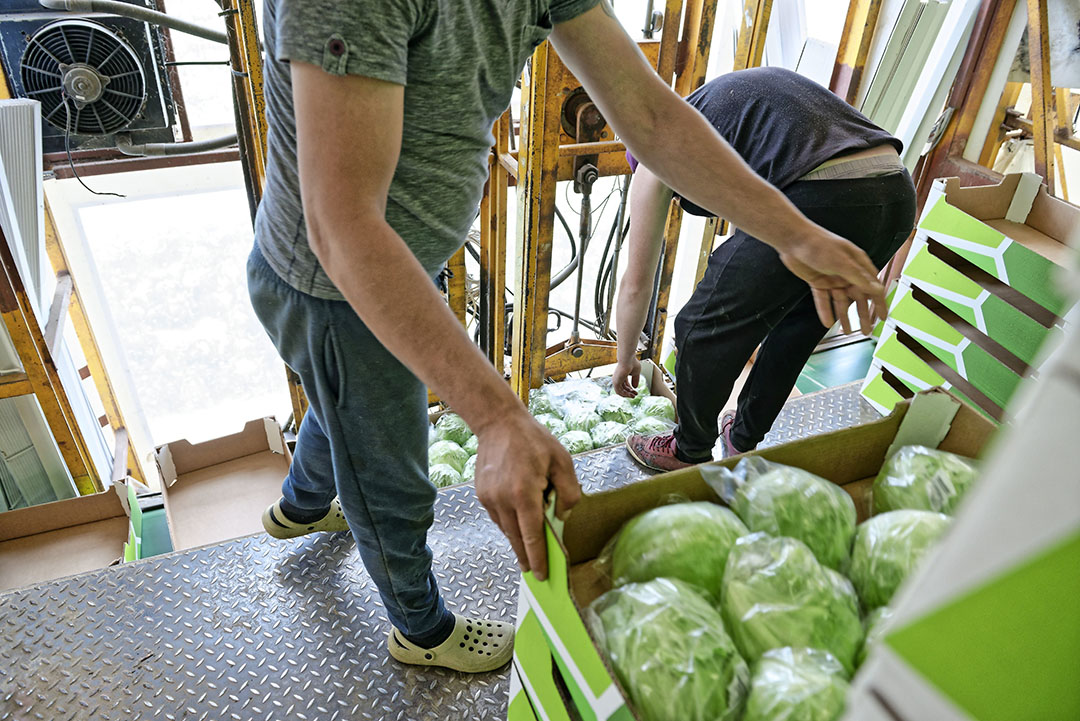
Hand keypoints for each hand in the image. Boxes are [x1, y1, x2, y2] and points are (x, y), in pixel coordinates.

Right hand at [473, 409, 581, 580]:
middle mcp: (503, 499)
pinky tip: (518, 525)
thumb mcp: (562, 460)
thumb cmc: (533, 439)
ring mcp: (489, 498)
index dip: (538, 557)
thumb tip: (562, 517)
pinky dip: (508, 525)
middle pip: (517, 538)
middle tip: (535, 573)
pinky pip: (497, 517)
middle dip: (526, 557)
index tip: (542, 575)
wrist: (498, 422)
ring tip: (528, 550)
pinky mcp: (482, 494)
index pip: (532, 535)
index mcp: (524, 492)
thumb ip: (568, 492)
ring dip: (517, 540)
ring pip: (505, 529)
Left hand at [612, 357, 641, 397]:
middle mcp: (618, 378)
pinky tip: (630, 395)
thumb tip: (635, 387)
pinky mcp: (615, 382)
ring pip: (620, 391)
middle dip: (629, 393)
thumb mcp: (636, 373)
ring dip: (627, 395)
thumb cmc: (632, 362)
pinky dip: (624, 394)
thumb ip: (635, 380)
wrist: (628, 359)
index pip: (625, 385)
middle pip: (623, 388)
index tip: (636, 392)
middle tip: (635, 395)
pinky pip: (619, 391)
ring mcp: (616, 380)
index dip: (630, 389)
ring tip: (633, 396)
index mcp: (622, 375)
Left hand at [779, 230, 885, 334]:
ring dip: (844, 316)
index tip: (883, 317)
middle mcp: (847, 273)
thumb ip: (859, 277)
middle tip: (866, 330)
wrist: (794, 239)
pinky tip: (828, 322)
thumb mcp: (842, 262)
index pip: (873, 287)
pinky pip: (824, 300)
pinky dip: (825, 311)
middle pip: (858, 298)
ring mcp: (832, 278)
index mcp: (858, 265)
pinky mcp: (818, 282)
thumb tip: (876, 289)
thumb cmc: (820, 244)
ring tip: (848, 331)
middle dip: (862, 315)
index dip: (879, 302)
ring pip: (841, 302)